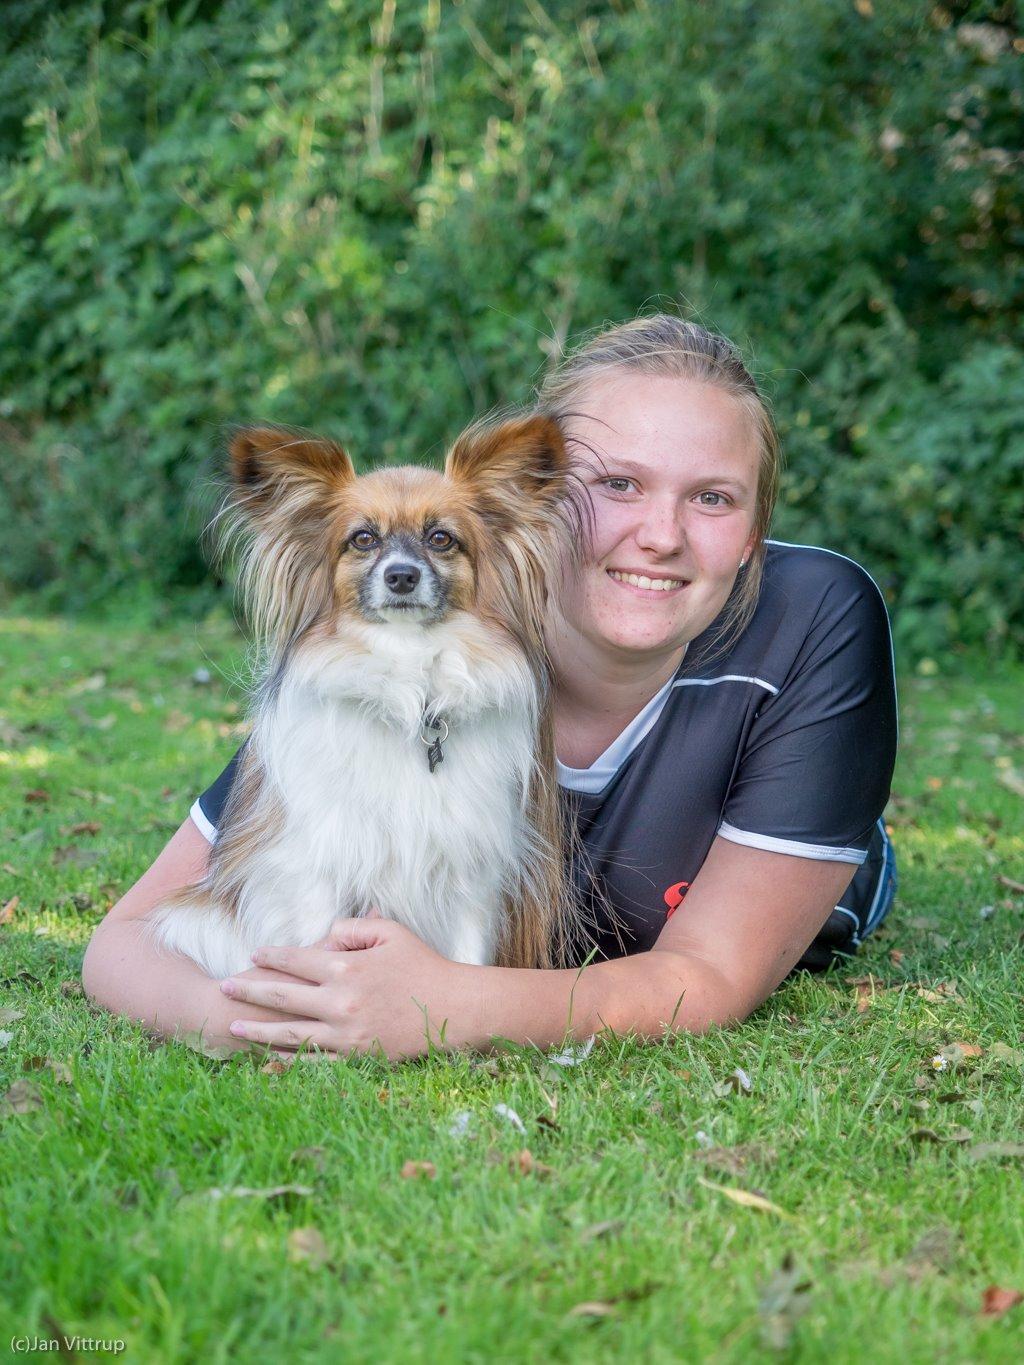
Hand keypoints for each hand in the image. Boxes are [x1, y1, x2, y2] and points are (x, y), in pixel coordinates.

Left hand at [218, 917, 482, 1059]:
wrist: (454, 1009)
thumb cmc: (423, 966)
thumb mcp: (391, 933)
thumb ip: (354, 928)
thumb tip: (327, 934)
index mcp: (347, 968)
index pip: (297, 960)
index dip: (272, 956)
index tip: (253, 954)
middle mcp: (340, 1002)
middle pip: (283, 995)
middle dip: (250, 990)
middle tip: (224, 987)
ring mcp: (345, 1034)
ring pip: (290, 1033)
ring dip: (258, 1030)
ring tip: (234, 1027)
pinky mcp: (356, 1057)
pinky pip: (314, 1060)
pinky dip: (288, 1059)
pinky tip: (270, 1056)